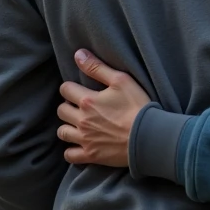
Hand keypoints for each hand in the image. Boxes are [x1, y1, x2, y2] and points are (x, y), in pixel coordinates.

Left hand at [57, 50, 151, 167]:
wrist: (148, 136)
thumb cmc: (137, 106)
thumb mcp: (121, 80)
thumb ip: (97, 67)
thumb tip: (78, 54)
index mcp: (87, 101)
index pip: (65, 89)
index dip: (70, 87)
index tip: (79, 90)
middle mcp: (81, 120)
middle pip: (61, 111)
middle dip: (68, 106)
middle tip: (80, 106)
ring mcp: (85, 139)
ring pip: (62, 132)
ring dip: (67, 126)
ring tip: (78, 124)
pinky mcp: (91, 155)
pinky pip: (70, 155)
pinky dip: (71, 150)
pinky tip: (79, 144)